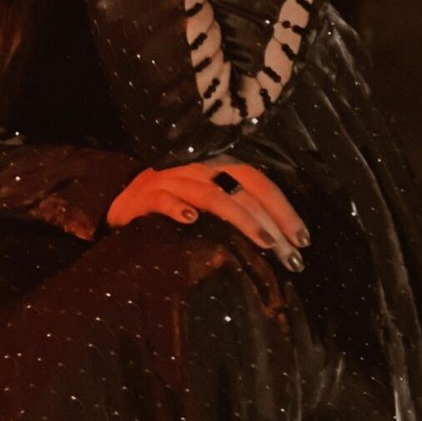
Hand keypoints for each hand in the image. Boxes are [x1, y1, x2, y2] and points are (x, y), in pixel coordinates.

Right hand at [105, 157, 309, 270]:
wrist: (118, 198)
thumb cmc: (168, 202)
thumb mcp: (203, 199)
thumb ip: (233, 208)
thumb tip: (275, 237)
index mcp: (216, 166)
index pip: (258, 182)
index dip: (283, 208)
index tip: (303, 239)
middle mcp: (198, 167)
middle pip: (244, 188)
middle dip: (273, 220)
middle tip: (292, 254)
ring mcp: (172, 179)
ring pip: (214, 195)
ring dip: (242, 218)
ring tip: (265, 242)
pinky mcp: (145, 194)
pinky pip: (164, 199)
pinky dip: (178, 208)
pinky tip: (190, 220)